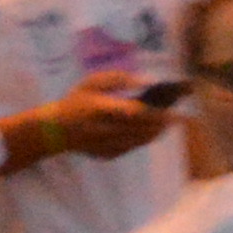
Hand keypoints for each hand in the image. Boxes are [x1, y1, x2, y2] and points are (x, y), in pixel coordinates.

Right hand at [17, 84, 173, 162]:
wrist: (55, 130)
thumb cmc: (75, 102)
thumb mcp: (91, 82)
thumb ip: (118, 78)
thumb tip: (146, 81)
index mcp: (101, 108)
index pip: (136, 112)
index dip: (157, 112)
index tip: (172, 108)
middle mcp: (105, 129)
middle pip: (142, 128)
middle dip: (162, 123)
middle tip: (177, 117)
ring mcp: (106, 145)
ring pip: (140, 140)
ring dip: (156, 132)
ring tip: (168, 124)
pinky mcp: (107, 154)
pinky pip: (132, 147)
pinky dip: (143, 140)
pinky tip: (151, 132)